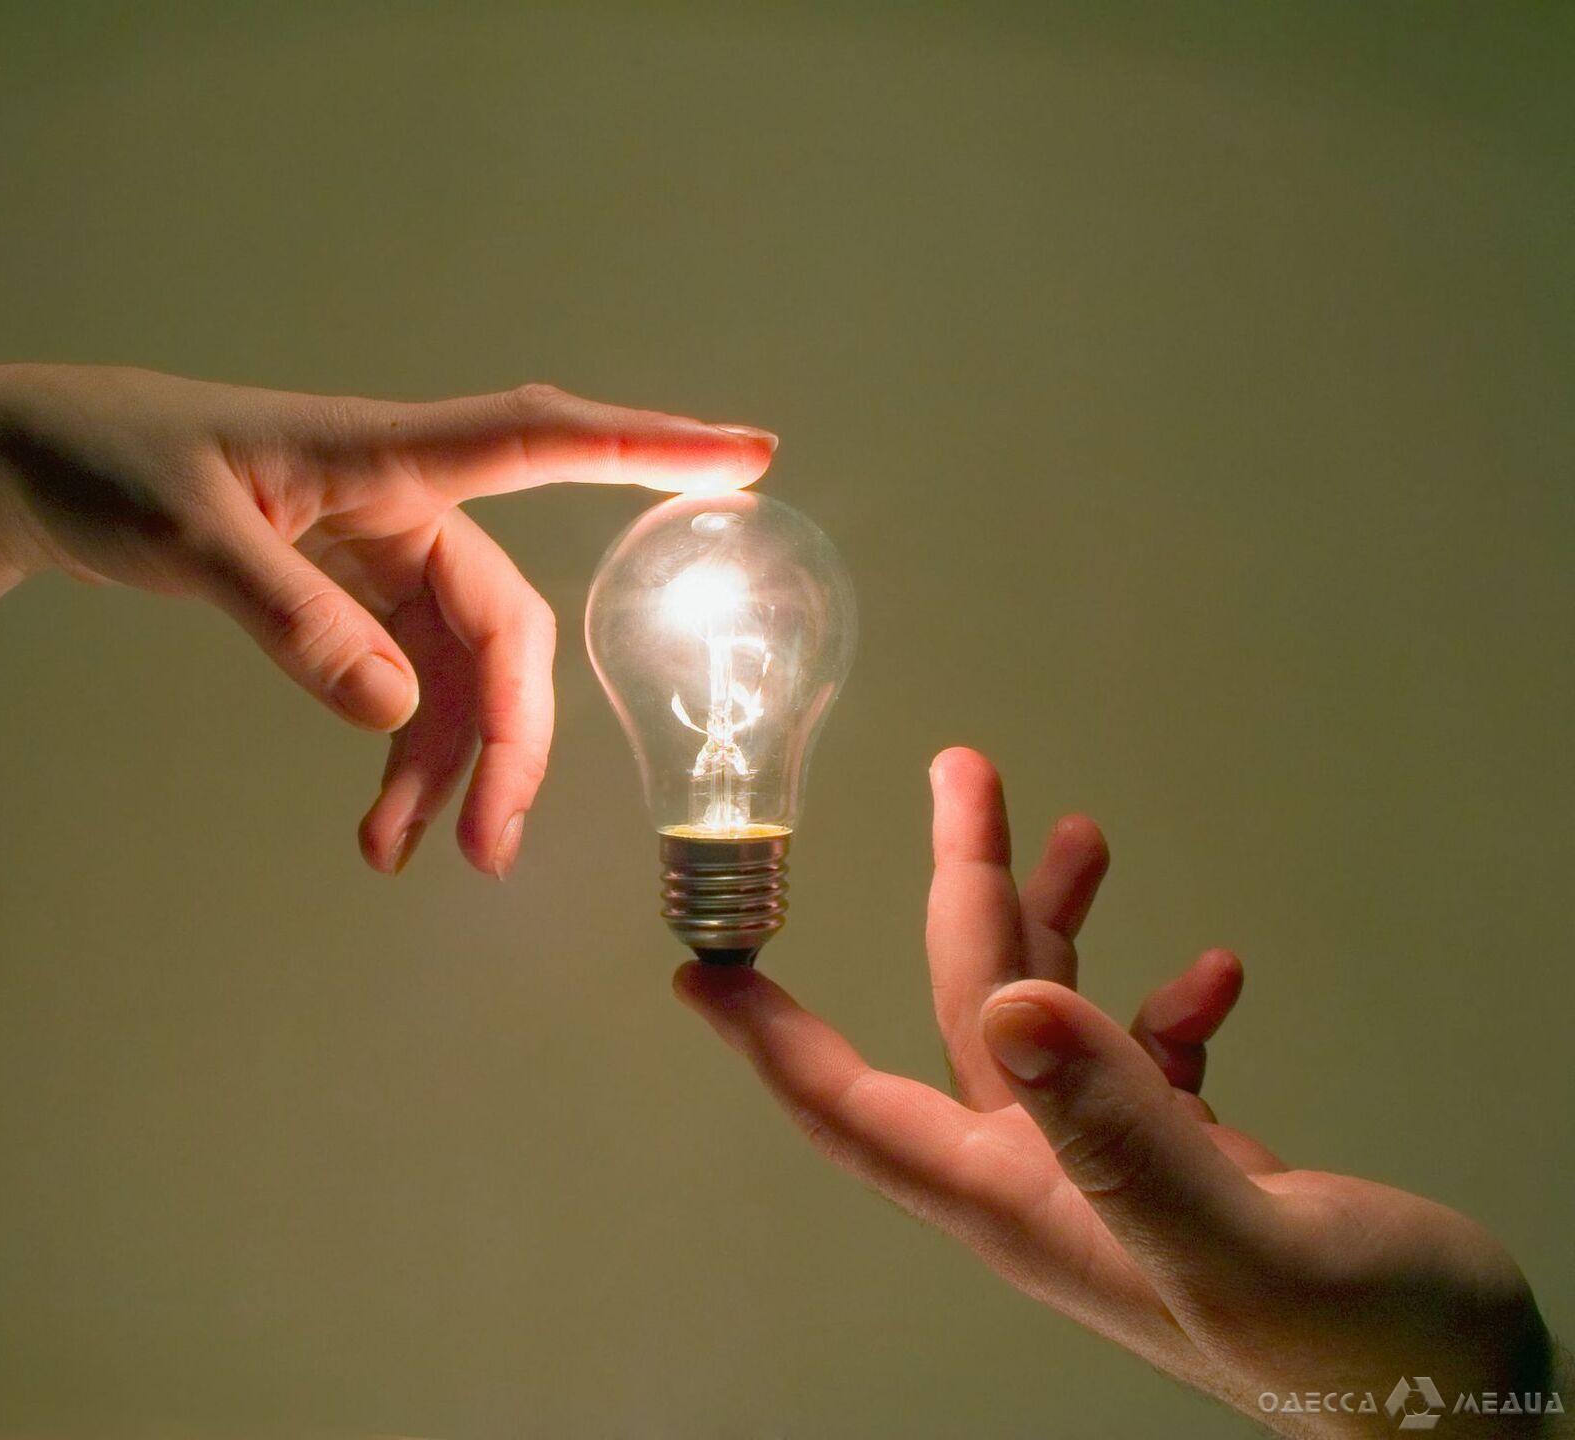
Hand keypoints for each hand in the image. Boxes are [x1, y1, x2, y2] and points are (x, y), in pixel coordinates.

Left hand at [0, 365, 775, 876]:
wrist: (39, 468)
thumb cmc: (112, 464)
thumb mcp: (189, 537)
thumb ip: (291, 619)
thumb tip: (391, 712)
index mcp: (386, 456)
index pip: (540, 440)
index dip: (651, 449)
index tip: (749, 460)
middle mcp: (407, 506)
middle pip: (504, 624)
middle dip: (511, 738)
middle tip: (489, 849)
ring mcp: (381, 557)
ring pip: (460, 674)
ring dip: (449, 769)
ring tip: (396, 857)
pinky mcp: (348, 597)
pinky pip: (405, 685)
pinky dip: (399, 758)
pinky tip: (375, 828)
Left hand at [677, 748, 1567, 1436]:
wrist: (1464, 1400)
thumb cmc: (1361, 1350)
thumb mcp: (1240, 1238)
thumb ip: (1124, 1131)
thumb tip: (1010, 1007)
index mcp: (1025, 1203)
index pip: (853, 1112)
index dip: (771, 1039)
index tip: (701, 966)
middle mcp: (1048, 1184)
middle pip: (968, 1012)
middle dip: (966, 886)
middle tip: (968, 773)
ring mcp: (1114, 1175)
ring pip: (1050, 1021)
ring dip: (1057, 924)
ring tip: (1080, 831)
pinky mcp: (1187, 1170)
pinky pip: (1143, 1064)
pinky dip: (1163, 1008)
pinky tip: (1212, 974)